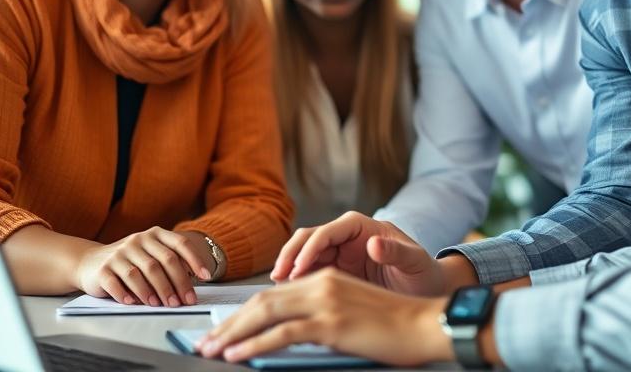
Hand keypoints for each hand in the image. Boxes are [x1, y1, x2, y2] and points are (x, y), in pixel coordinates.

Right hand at [74, 226, 213, 306]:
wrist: (91, 262)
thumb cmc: (130, 262)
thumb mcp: (151, 255)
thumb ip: (170, 263)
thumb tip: (192, 282)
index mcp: (155, 234)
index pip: (179, 244)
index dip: (195, 260)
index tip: (206, 277)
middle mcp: (138, 240)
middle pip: (163, 261)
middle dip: (177, 283)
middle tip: (184, 301)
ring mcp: (120, 253)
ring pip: (141, 273)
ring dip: (154, 291)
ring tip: (161, 305)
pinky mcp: (103, 268)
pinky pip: (118, 283)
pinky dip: (127, 294)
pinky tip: (134, 303)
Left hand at [198, 269, 451, 366]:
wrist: (425, 323)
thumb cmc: (394, 325)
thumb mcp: (351, 312)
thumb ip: (321, 314)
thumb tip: (290, 332)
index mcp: (326, 277)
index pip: (273, 294)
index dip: (242, 313)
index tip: (221, 332)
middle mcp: (322, 283)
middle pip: (262, 301)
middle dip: (229, 324)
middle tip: (205, 342)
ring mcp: (326, 301)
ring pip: (265, 313)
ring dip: (233, 333)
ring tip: (211, 349)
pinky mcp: (331, 323)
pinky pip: (282, 332)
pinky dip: (254, 343)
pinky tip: (237, 354)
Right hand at [271, 211, 447, 295]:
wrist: (427, 290)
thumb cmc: (423, 272)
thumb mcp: (415, 262)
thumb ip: (396, 252)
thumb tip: (373, 244)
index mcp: (361, 226)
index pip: (328, 232)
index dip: (310, 249)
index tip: (299, 270)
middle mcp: (346, 236)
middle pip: (309, 239)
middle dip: (291, 255)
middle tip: (279, 277)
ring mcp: (339, 254)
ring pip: (304, 254)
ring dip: (289, 268)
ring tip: (279, 288)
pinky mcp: (335, 272)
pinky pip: (310, 272)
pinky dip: (297, 281)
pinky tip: (290, 296)